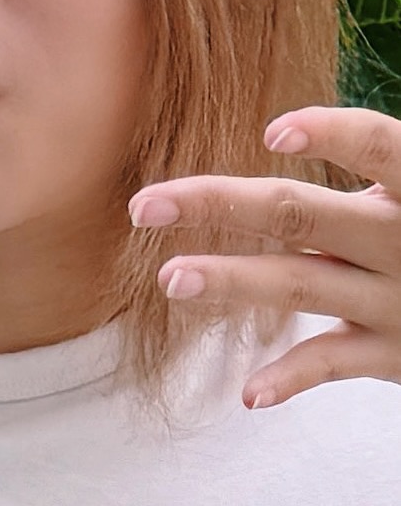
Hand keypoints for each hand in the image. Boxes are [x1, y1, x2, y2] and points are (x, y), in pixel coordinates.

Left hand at [127, 106, 400, 408]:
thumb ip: (375, 160)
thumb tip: (283, 127)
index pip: (379, 147)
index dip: (330, 134)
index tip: (271, 132)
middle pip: (299, 213)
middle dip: (218, 204)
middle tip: (144, 206)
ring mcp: (398, 300)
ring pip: (301, 285)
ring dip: (231, 281)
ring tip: (170, 279)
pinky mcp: (396, 353)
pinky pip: (336, 364)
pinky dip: (293, 377)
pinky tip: (248, 391)